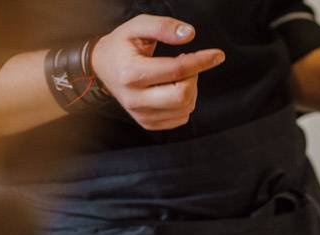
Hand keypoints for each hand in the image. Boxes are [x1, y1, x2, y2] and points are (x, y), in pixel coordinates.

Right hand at [92, 14, 224, 130]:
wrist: (102, 67)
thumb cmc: (122, 45)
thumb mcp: (137, 26)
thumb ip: (163, 27)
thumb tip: (190, 34)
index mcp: (132, 73)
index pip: (176, 70)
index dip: (201, 61)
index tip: (217, 55)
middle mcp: (135, 99)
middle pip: (183, 95)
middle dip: (193, 77)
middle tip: (186, 63)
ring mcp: (141, 115)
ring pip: (185, 107)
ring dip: (190, 88)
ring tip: (177, 74)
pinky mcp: (148, 123)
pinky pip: (181, 118)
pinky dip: (185, 102)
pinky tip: (172, 88)